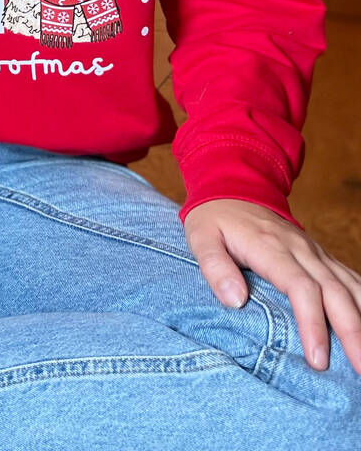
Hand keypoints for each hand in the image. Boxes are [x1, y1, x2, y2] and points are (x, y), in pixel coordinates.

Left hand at [184, 199, 360, 374]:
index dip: (312, 323)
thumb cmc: (215, 219)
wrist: (234, 188)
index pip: (301, 287)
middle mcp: (301, 250)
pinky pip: (351, 280)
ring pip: (351, 287)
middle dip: (352, 333)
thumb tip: (236, 301)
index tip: (317, 359)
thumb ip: (215, 266)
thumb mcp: (200, 237)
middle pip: (335, 292)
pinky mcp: (322, 258)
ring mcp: (316, 253)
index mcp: (271, 247)